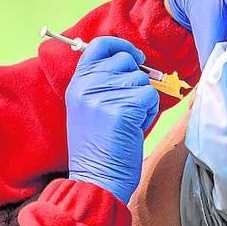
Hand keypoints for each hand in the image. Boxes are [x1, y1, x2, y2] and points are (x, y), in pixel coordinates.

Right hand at [66, 37, 159, 203]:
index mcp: (77, 84)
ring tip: (127, 124)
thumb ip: (102, 83)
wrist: (95, 179)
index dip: (121, 46)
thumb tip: (132, 61)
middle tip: (126, 108)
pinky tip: (134, 129)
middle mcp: (87, 85)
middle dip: (135, 81)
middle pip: (127, 61)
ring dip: (142, 101)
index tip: (135, 56)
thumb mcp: (89, 109)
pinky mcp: (123, 108)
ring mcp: (104, 95)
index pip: (99, 46)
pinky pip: (150, 97)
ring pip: (142, 80)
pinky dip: (148, 114)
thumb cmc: (98, 149)